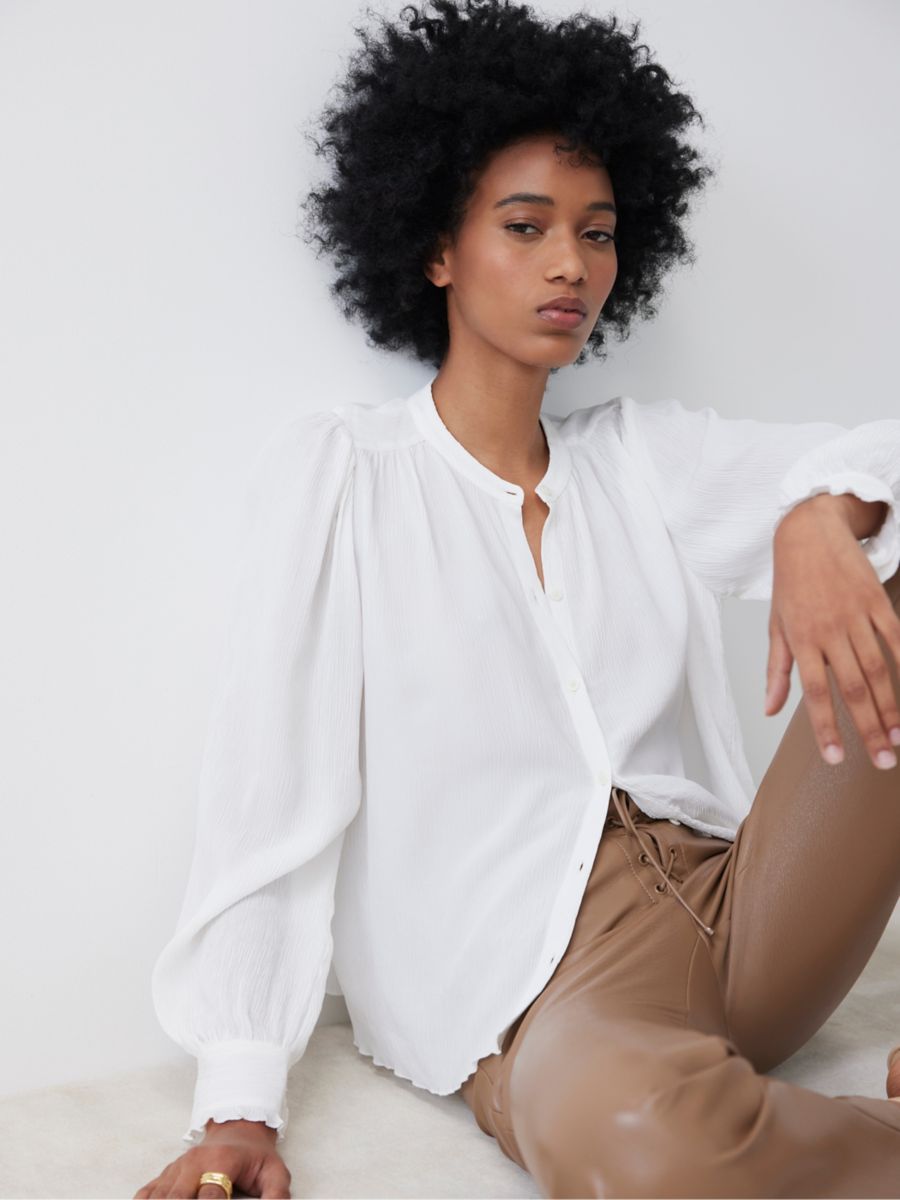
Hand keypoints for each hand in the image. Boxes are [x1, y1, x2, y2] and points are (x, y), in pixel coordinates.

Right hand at [134, 1119, 290, 1198]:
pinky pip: (147, 1193)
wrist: (238, 1128)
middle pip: (177, 1197)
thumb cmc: (256, 1156)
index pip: (211, 1196)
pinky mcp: (167, 1174)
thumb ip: (276, 1195)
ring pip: (160, 1196)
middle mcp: (194, 1163)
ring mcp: (177, 1168)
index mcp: (221, 1161)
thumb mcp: (274, 1172)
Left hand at [766, 493, 899, 768]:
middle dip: (869, 728)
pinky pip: (897, 636)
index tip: (836, 758)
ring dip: (892, 706)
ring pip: (877, 669)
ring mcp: (854, 616)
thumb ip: (777, 670)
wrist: (808, 531)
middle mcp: (828, 631)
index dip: (825, 728)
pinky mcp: (875, 601)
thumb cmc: (790, 583)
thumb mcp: (775, 625)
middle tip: (883, 761)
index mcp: (800, 640)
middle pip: (852, 688)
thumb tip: (771, 710)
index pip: (813, 693)